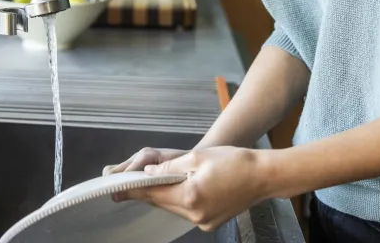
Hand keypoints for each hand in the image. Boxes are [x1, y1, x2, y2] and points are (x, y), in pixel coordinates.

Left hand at [116, 147, 271, 231]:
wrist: (264, 176)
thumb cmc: (234, 162)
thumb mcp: (198, 157)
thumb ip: (170, 168)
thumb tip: (149, 173)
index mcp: (190, 195)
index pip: (153, 194)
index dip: (133, 189)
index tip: (115, 189)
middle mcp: (195, 214)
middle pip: (162, 203)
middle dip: (149, 191)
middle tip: (130, 182)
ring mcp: (204, 221)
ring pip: (174, 208)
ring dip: (165, 195)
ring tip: (156, 182)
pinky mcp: (210, 222)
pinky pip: (187, 211)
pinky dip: (180, 200)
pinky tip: (180, 188)